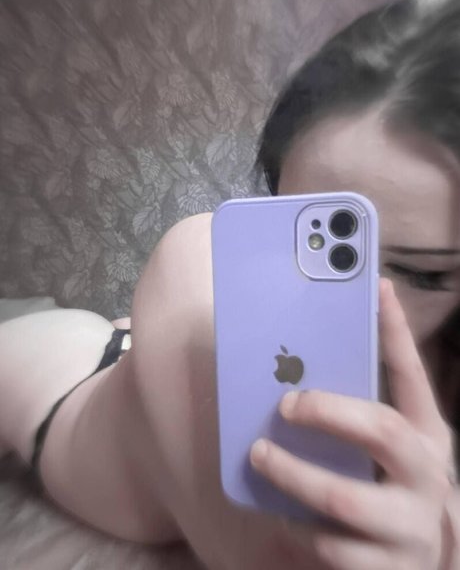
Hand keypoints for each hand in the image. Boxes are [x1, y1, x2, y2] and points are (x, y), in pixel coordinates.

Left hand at [250, 279, 455, 569]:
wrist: (415, 565)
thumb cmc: (390, 489)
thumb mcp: (385, 448)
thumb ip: (354, 410)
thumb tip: (302, 362)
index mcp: (427, 437)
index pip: (412, 375)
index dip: (395, 331)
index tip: (376, 285)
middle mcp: (428, 479)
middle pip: (383, 432)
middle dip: (328, 411)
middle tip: (285, 404)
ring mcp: (409, 529)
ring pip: (344, 500)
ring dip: (292, 475)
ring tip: (258, 456)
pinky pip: (327, 548)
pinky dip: (293, 530)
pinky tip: (277, 518)